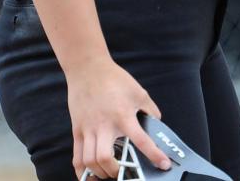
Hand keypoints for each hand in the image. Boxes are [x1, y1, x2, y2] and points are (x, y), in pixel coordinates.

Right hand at [67, 57, 170, 178]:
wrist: (89, 69)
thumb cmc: (115, 79)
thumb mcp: (138, 91)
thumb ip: (149, 109)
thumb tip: (157, 122)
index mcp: (123, 115)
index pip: (141, 140)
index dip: (154, 154)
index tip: (163, 164)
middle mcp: (104, 125)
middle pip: (105, 158)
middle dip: (116, 171)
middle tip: (125, 171)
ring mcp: (88, 129)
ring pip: (89, 161)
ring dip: (100, 172)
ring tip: (110, 173)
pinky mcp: (77, 131)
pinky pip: (76, 157)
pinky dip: (82, 172)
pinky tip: (90, 175)